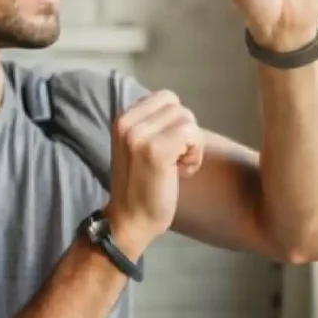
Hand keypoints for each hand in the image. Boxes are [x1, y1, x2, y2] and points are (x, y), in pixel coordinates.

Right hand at [105, 90, 204, 256]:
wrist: (130, 220)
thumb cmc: (142, 185)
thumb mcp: (139, 144)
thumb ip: (153, 123)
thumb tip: (179, 109)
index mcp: (123, 117)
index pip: (166, 98)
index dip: (175, 123)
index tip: (166, 149)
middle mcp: (127, 121)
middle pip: (179, 107)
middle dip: (185, 133)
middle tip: (173, 159)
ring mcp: (139, 136)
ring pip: (187, 119)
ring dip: (191, 145)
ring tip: (175, 166)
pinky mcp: (155, 151)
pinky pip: (191, 135)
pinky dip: (194, 155)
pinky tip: (181, 172)